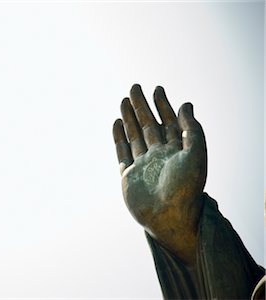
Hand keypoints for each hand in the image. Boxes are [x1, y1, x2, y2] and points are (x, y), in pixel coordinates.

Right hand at [113, 84, 206, 264]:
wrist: (169, 218)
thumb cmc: (186, 187)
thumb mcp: (196, 153)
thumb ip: (192, 129)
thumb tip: (186, 104)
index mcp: (177, 151)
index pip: (169, 122)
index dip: (163, 105)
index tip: (157, 88)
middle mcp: (159, 156)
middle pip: (149, 125)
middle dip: (142, 106)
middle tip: (135, 87)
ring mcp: (142, 165)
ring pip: (134, 135)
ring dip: (129, 118)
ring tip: (123, 100)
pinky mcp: (128, 175)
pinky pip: (122, 152)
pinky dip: (119, 137)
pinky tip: (116, 123)